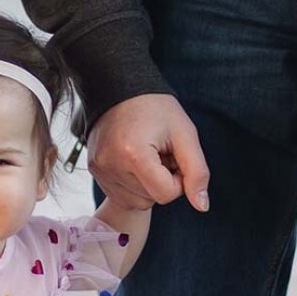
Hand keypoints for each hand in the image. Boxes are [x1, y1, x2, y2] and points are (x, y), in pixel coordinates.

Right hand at [87, 94, 209, 211]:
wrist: (119, 88)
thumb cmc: (156, 109)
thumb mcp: (185, 134)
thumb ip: (197, 171)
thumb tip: (202, 206)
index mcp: (134, 154)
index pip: (166, 194)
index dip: (179, 180)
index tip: (175, 158)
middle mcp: (111, 165)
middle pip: (151, 199)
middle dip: (163, 181)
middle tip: (160, 153)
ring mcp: (99, 170)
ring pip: (136, 202)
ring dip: (148, 185)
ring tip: (147, 156)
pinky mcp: (94, 171)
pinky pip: (122, 196)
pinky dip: (133, 185)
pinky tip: (134, 162)